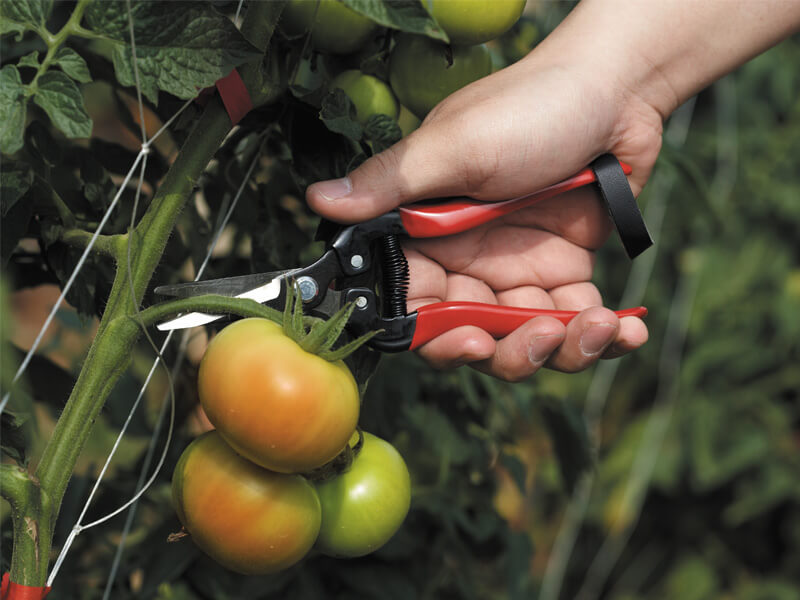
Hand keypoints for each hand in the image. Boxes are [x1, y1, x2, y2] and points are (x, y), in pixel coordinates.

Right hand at [306, 51, 664, 379]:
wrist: (615, 90)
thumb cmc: (529, 108)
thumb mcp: (455, 144)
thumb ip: (390, 182)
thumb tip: (316, 199)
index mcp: (427, 234)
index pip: (418, 309)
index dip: (440, 340)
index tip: (474, 344)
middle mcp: (466, 261)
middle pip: (475, 337)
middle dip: (511, 352)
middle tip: (543, 335)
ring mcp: (517, 270)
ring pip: (526, 340)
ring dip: (565, 350)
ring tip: (599, 326)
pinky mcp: (565, 272)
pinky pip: (576, 320)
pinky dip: (602, 335)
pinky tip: (627, 331)